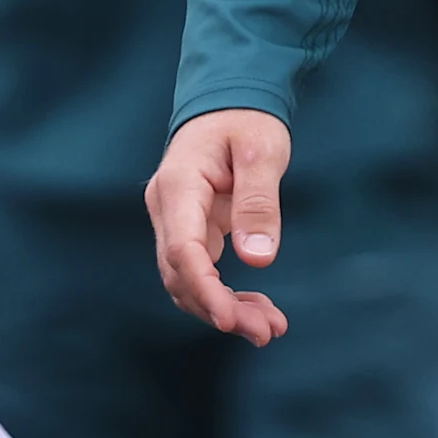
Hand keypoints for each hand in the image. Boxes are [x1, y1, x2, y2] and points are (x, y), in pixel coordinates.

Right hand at [145, 109, 291, 345]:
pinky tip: (258, 310)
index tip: (229, 320)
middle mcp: (167, 208)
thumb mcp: (262, 151)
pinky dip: (226, 297)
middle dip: (221, 309)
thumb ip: (258, 202)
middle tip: (268, 332)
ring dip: (224, 310)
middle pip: (182, 274)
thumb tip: (258, 259)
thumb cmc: (246, 121)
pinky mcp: (189, 232)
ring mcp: (175, 222)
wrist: (228, 105)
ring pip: (188, 282)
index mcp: (179, 185)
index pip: (182, 249)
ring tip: (270, 328)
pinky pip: (200, 274)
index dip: (204, 289)